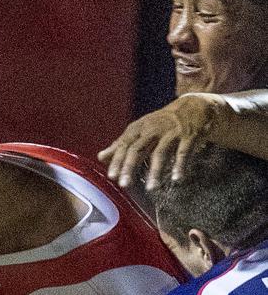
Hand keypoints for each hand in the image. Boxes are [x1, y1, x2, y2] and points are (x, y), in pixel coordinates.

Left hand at [98, 93, 225, 190]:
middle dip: (130, 166)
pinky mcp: (189, 136)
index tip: (111, 176)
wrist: (194, 106)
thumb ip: (121, 144)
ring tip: (151, 188)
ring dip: (155, 171)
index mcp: (140, 128)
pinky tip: (176, 179)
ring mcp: (172, 132)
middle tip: (124, 185)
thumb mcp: (140, 130)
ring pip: (160, 152)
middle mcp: (153, 129)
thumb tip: (100, 157)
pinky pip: (183, 152)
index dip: (117, 160)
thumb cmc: (162, 123)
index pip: (125, 144)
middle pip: (138, 148)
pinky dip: (180, 165)